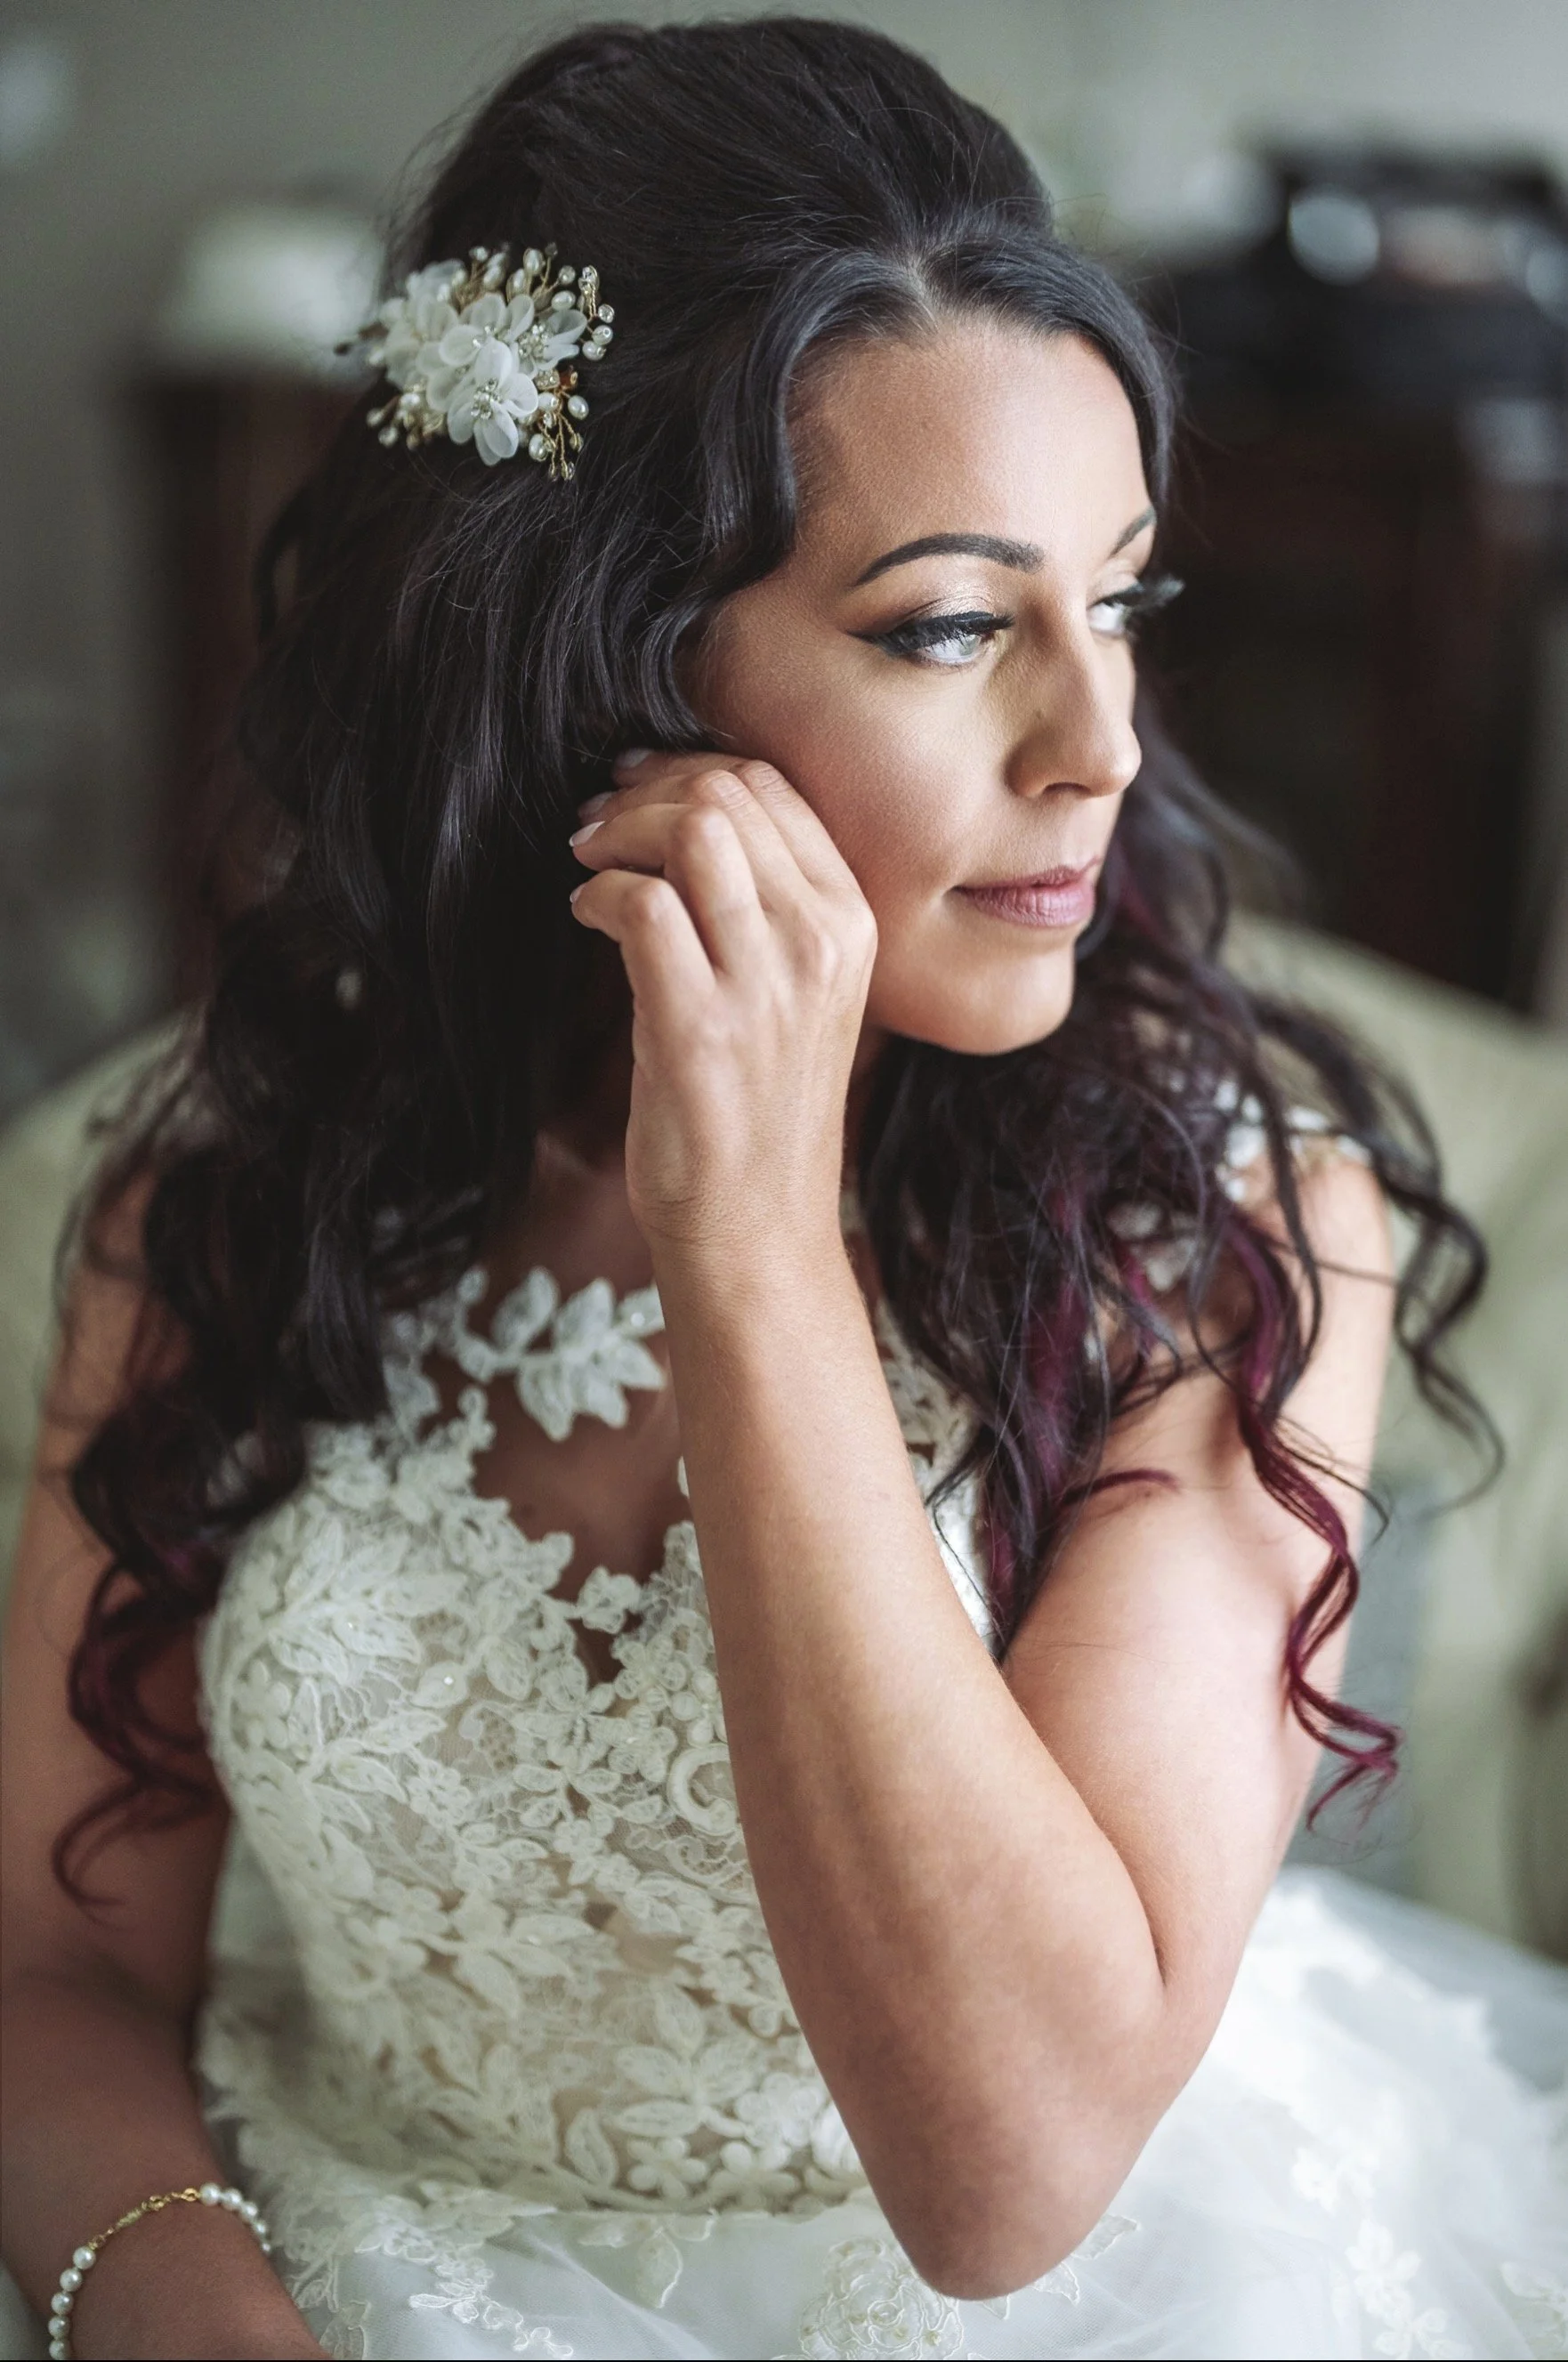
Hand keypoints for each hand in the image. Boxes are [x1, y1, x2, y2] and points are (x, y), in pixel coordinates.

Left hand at [569, 752, 875, 1264]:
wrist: (757, 1227)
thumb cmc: (761, 1110)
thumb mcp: (796, 993)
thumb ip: (765, 908)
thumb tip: (684, 817)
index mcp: (851, 924)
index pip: (774, 789)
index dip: (690, 769)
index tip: (639, 788)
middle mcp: (820, 943)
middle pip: (728, 795)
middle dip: (647, 791)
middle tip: (598, 822)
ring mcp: (765, 984)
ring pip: (691, 832)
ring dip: (619, 830)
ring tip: (588, 859)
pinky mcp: (700, 1026)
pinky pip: (641, 904)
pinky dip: (598, 892)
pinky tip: (585, 916)